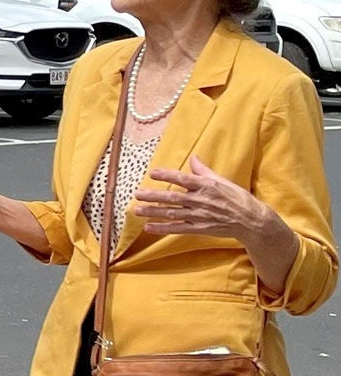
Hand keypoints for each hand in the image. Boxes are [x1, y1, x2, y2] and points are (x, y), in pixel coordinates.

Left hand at [133, 155, 268, 242]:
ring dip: (153, 212)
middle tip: (137, 194)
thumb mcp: (221, 180)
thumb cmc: (237, 197)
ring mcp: (199, 216)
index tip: (153, 172)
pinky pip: (178, 229)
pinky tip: (148, 228)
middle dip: (153, 196)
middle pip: (173, 198)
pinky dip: (162, 229)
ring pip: (172, 214)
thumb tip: (193, 157)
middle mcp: (200, 201)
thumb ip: (203, 170)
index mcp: (206, 186)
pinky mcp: (199, 228)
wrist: (251, 220)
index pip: (183, 179)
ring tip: (136, 210)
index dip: (167, 176)